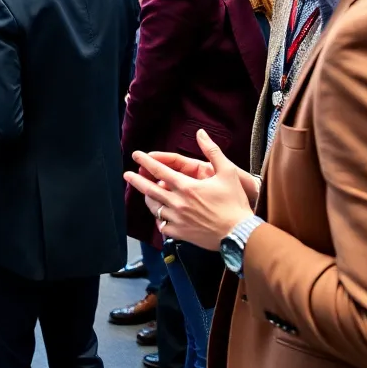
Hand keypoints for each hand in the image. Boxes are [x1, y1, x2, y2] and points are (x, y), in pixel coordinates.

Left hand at [123, 130, 253, 250]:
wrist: (240, 234)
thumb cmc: (234, 203)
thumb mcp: (227, 172)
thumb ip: (212, 150)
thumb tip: (201, 133)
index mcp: (186, 187)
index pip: (159, 170)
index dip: (146, 161)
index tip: (136, 155)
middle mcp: (178, 203)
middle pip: (150, 189)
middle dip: (136, 180)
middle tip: (126, 175)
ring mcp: (177, 219)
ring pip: (154, 208)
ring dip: (148, 199)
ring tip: (145, 193)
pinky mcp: (180, 234)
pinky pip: (163, 226)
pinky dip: (159, 219)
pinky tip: (159, 216)